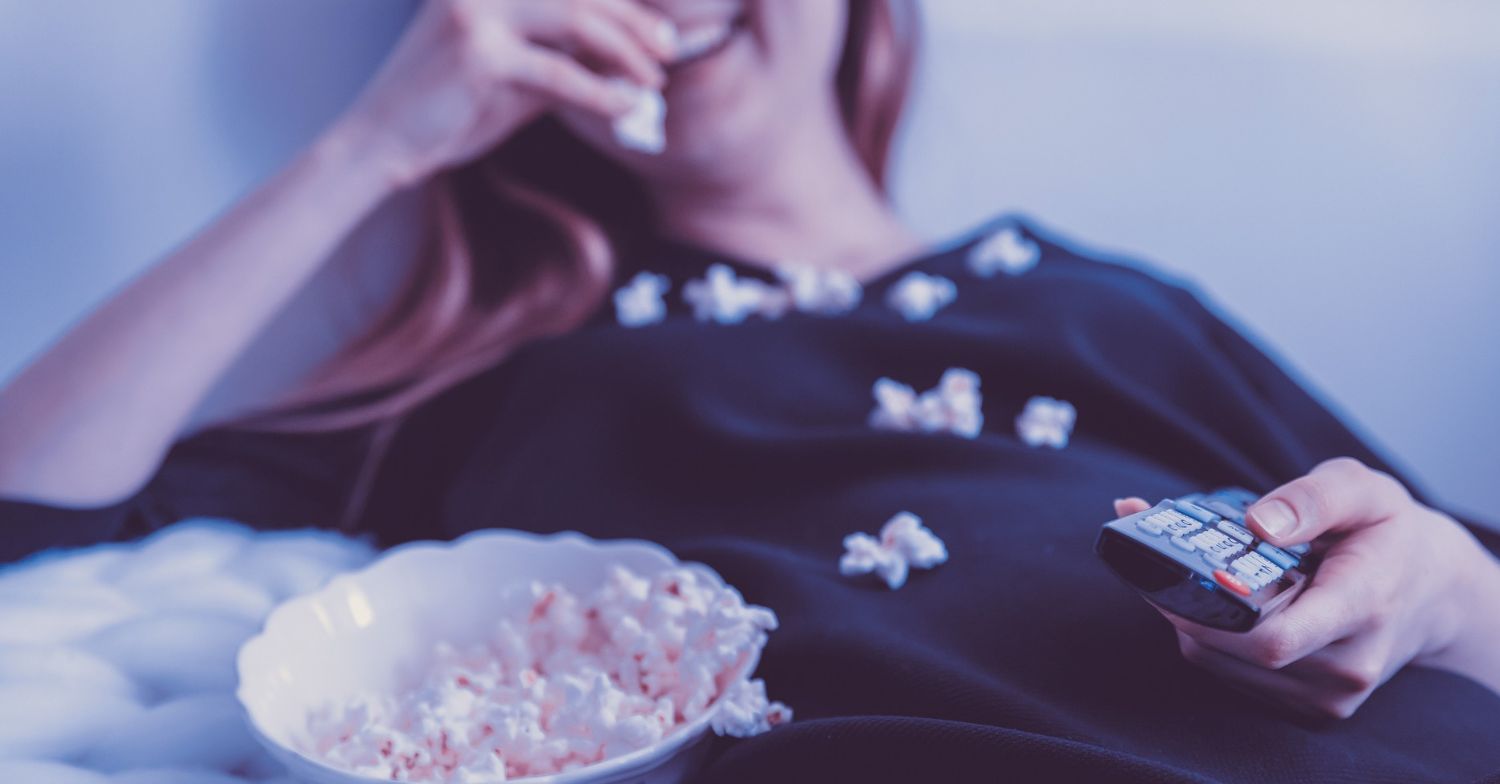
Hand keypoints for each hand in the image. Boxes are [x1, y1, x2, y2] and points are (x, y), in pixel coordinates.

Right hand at [334, 0, 676, 186]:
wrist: (383, 143)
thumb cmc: (450, 110)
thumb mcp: (516, 77)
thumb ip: (563, 59)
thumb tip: (626, 61)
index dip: (621, 2)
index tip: (659, 28)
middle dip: (634, 20)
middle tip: (670, 49)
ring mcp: (477, 12)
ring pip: (575, 19)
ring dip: (625, 50)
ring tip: (654, 78)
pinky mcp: (477, 53)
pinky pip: (558, 72)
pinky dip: (600, 91)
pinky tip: (626, 106)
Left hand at [1115, 457, 1499, 718]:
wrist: (1433, 591)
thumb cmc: (1389, 533)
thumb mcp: (1364, 490)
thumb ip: (1312, 498)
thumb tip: (1257, 522)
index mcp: (1362, 607)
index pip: (1275, 639)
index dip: (1211, 614)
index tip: (1176, 573)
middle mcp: (1347, 665)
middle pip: (1234, 651)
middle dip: (1183, 603)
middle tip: (1153, 555)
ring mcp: (1328, 695)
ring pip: (1221, 663)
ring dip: (1188, 617)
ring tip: (1182, 570)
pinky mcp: (1309, 707)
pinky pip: (1231, 674)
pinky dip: (1208, 636)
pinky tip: (1211, 600)